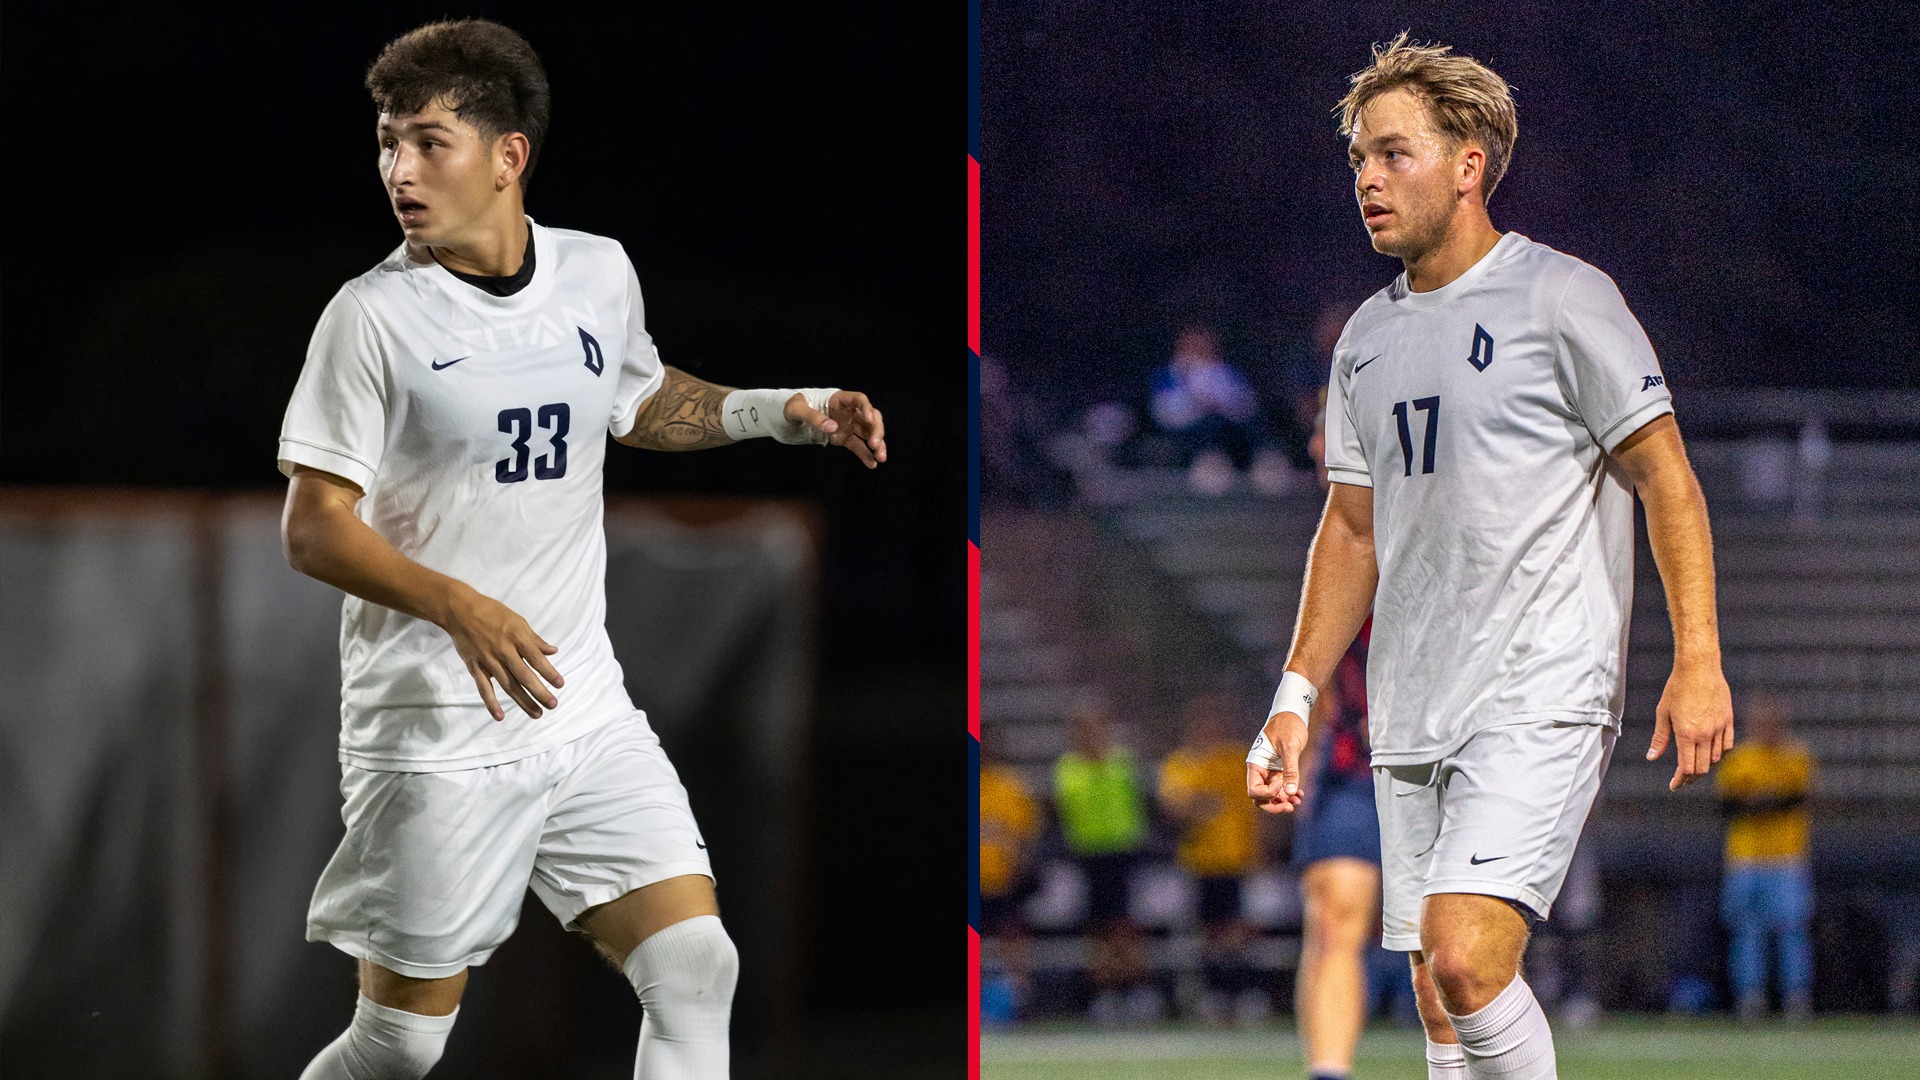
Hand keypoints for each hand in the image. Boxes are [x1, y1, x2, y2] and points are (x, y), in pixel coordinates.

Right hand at [439, 585, 564, 720]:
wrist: (460, 610)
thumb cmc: (492, 613)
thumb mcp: (518, 621)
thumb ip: (535, 640)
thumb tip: (553, 651)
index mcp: (517, 638)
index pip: (536, 659)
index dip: (549, 672)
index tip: (560, 685)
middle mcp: (504, 651)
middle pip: (524, 675)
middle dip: (539, 692)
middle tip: (552, 705)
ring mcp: (488, 660)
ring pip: (508, 685)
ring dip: (523, 701)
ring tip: (537, 713)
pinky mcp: (475, 667)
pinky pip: (484, 688)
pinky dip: (491, 703)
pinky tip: (500, 716)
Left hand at [785, 390, 887, 467]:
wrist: (789, 418)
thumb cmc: (792, 407)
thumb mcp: (797, 410)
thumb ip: (813, 417)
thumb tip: (833, 427)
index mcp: (839, 399)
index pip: (859, 399)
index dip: (867, 409)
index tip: (869, 420)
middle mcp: (848, 411)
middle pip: (870, 417)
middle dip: (876, 430)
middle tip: (876, 444)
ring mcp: (848, 425)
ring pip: (868, 433)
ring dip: (877, 444)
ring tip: (881, 458)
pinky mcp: (844, 438)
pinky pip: (858, 446)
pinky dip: (865, 454)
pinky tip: (872, 464)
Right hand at [1247, 710, 1308, 813]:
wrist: (1293, 715)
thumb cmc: (1288, 726)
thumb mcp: (1290, 747)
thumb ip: (1290, 769)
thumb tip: (1290, 792)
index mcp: (1255, 764)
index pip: (1254, 790)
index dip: (1267, 794)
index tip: (1281, 787)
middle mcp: (1260, 771)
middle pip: (1260, 798)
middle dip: (1274, 805)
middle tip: (1290, 807)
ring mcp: (1269, 772)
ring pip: (1272, 796)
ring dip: (1283, 801)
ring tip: (1298, 801)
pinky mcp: (1279, 771)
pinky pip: (1281, 789)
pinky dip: (1289, 793)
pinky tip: (1299, 794)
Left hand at [1646, 662, 1732, 790]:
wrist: (1699, 667)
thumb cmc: (1677, 688)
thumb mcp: (1662, 713)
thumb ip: (1659, 738)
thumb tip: (1651, 757)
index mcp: (1687, 734)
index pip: (1687, 768)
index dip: (1680, 780)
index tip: (1674, 785)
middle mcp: (1706, 734)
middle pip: (1702, 768)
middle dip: (1691, 776)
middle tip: (1682, 778)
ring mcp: (1720, 727)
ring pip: (1716, 758)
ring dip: (1705, 765)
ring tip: (1694, 764)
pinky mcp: (1729, 720)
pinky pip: (1727, 745)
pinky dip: (1719, 753)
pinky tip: (1710, 753)